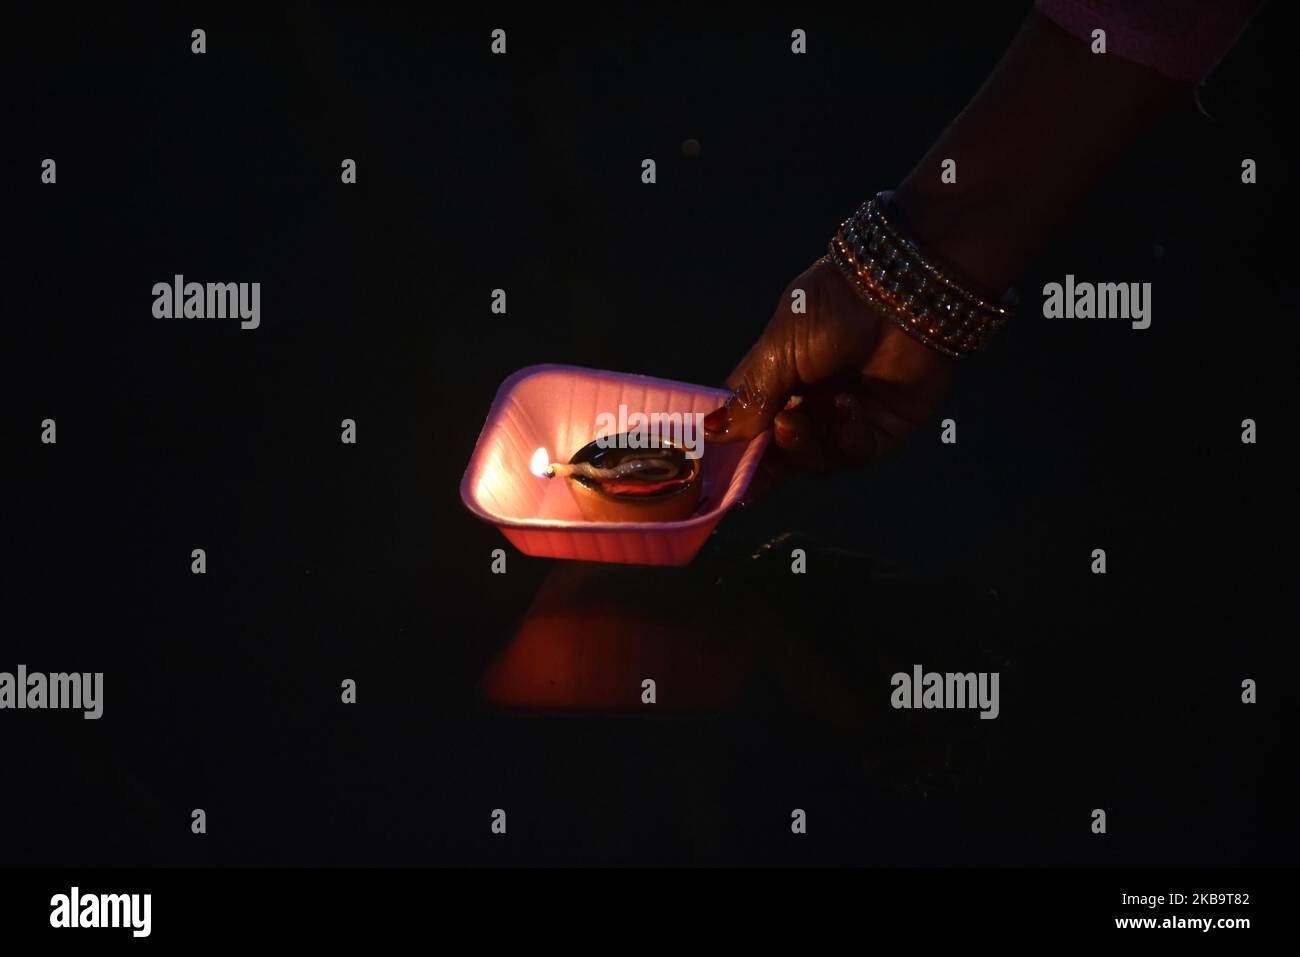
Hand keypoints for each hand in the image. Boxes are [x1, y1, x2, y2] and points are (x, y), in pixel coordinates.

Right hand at [704, 256, 955, 475]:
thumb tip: (713, 433)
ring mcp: (846, 419)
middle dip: (770, 454)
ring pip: (814, 458)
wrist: (899, 292)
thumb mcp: (778, 349)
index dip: (736, 450)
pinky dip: (843, 435)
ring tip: (799, 417)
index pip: (751, 425)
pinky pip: (852, 452)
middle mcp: (811, 402)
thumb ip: (750, 397)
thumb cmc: (833, 307)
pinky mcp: (882, 430)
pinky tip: (846, 405)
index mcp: (780, 378)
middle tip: (768, 440)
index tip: (717, 471)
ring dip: (804, 443)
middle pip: (780, 451)